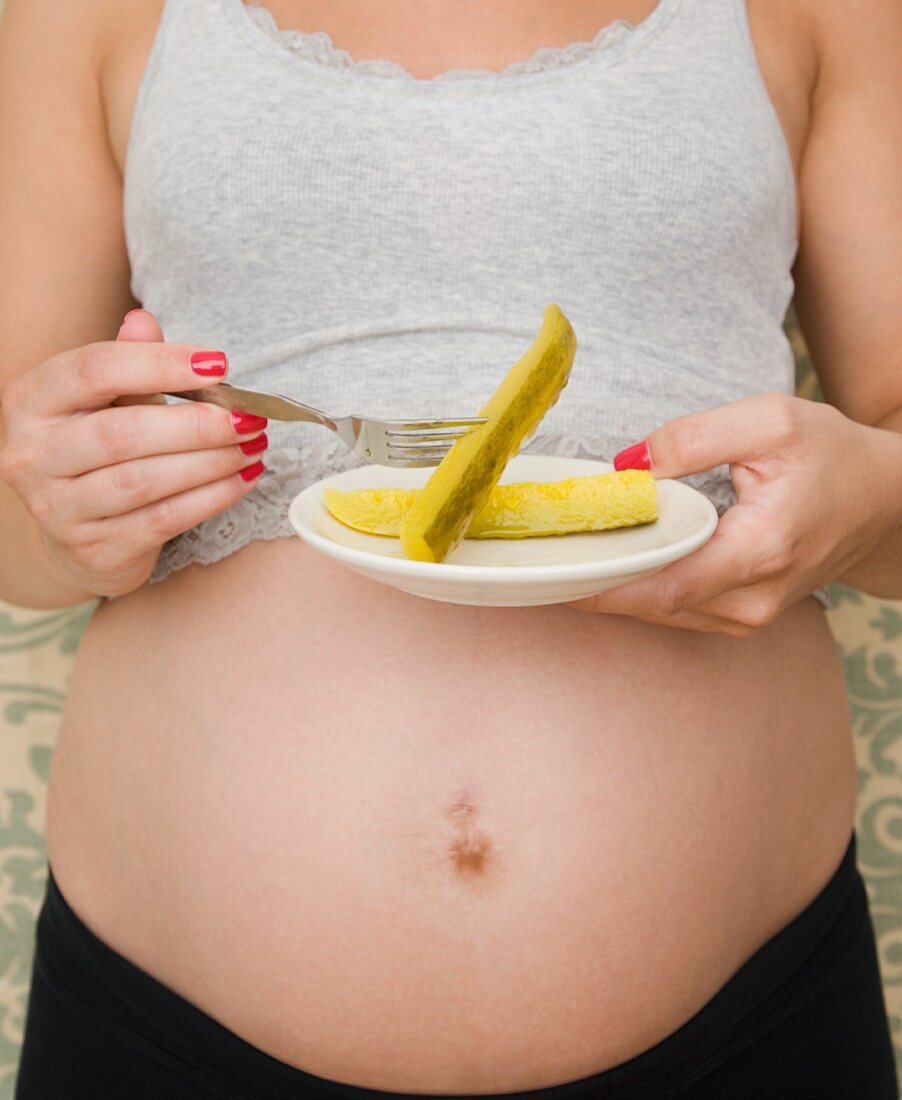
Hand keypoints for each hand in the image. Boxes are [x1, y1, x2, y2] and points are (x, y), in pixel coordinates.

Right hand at [0, 310, 268, 598]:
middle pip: (123, 433)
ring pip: (145, 481)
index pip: (94, 371)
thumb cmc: (98, 450)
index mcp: (31, 401)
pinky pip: (162, 520)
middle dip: (198, 424)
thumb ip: (126, 358)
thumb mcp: (105, 399)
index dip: (161, 364)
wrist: (78, 532)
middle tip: (250, 417)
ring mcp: (57, 508)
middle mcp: (31, 455)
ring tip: (253, 447)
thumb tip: (145, 320)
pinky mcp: (93, 549)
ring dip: (211, 462)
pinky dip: (211, 498)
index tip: (220, 364)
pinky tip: (242, 479)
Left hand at [568, 391, 901, 635]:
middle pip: (651, 605)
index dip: (601, 583)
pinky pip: (675, 611)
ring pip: (660, 614)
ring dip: (609, 591)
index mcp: (759, 550)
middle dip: (591, 585)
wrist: (884, 503)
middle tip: (534, 563)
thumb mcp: (771, 420)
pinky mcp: (741, 616)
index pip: (662, 584)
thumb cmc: (833, 458)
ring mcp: (748, 616)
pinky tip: (605, 567)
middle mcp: (752, 598)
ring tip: (558, 562)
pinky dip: (636, 592)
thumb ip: (695, 437)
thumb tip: (628, 464)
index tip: (549, 572)